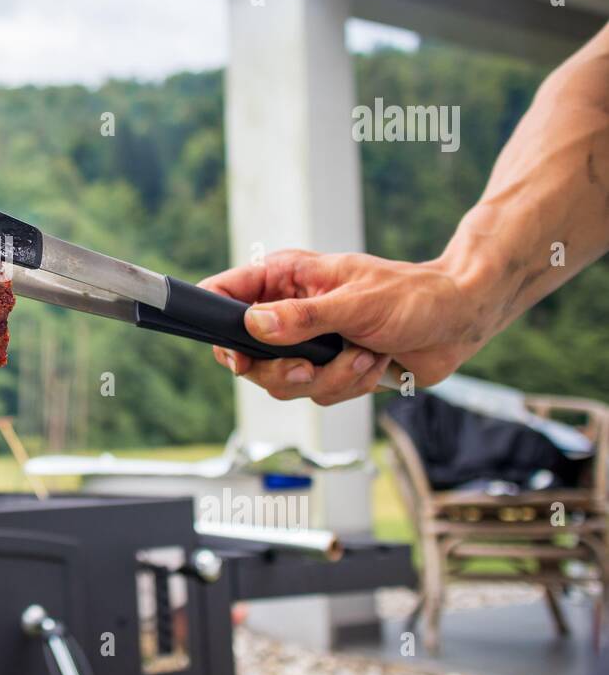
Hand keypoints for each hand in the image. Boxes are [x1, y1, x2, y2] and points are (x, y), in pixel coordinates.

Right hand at [198, 249, 485, 405]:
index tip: (236, 353)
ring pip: (283, 383)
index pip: (224, 294)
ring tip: (364, 355)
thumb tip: (254, 325)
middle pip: (247, 356)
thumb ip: (301, 317)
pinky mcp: (328, 370)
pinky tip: (374, 364)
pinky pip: (317, 395)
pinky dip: (348, 385)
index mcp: (284, 279)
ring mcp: (307, 343)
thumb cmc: (412, 296)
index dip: (216, 324)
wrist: (457, 321)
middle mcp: (288, 311)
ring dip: (329, 378)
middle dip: (284, 370)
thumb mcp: (354, 303)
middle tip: (310, 367)